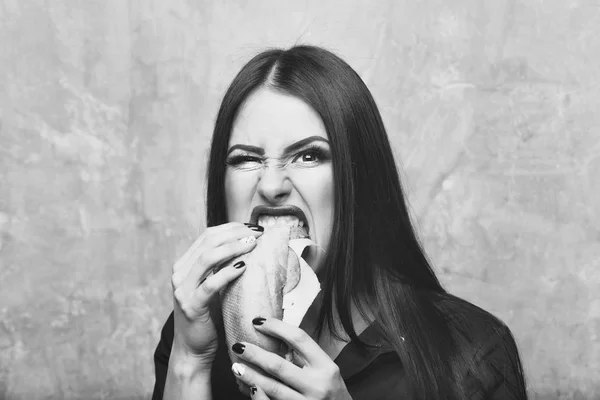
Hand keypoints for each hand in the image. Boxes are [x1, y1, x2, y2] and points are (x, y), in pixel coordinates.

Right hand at [170, 222, 263, 367]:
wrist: (193, 348)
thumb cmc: (209, 315)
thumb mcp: (213, 285)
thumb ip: (222, 266)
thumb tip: (250, 245)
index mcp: (184, 265)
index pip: (208, 235)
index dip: (231, 228)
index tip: (252, 227)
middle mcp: (180, 273)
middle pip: (208, 241)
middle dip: (235, 234)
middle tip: (257, 233)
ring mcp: (182, 289)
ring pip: (207, 258)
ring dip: (233, 248)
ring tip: (252, 245)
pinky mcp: (191, 306)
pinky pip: (210, 284)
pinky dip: (227, 273)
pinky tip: (243, 267)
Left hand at [230, 318, 352, 399]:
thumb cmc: (332, 392)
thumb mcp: (326, 370)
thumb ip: (306, 357)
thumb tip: (276, 337)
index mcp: (326, 366)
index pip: (299, 339)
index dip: (276, 327)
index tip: (258, 322)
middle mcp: (317, 385)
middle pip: (279, 365)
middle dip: (255, 354)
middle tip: (238, 345)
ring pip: (272, 388)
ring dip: (250, 376)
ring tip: (236, 366)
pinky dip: (258, 396)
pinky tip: (248, 388)